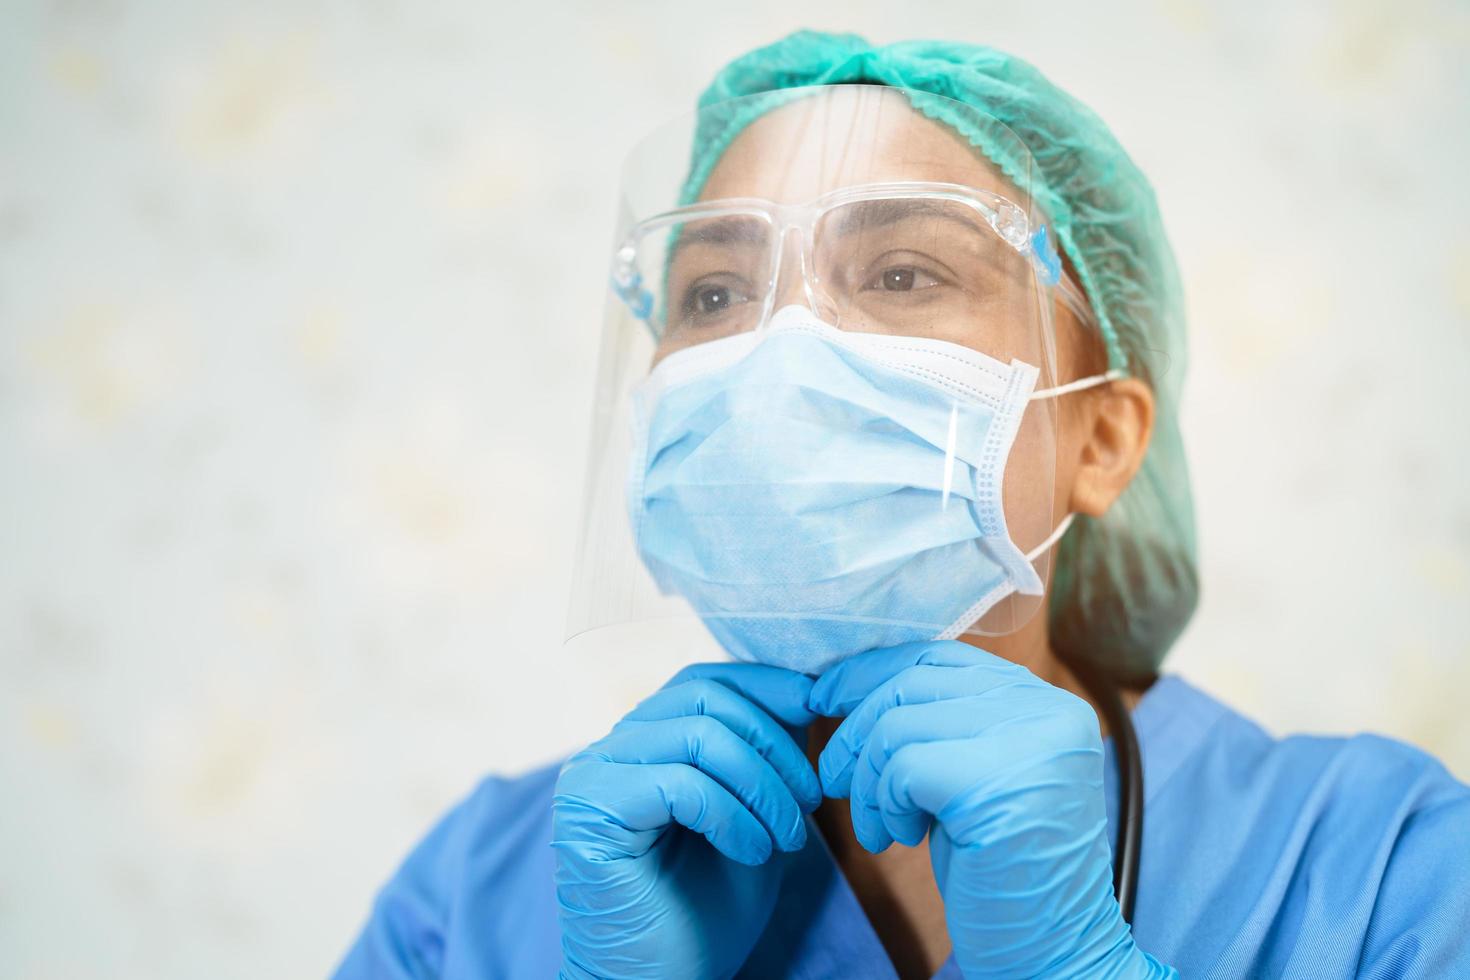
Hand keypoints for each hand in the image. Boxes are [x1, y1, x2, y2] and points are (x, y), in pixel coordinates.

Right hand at [553, 662, 820, 979]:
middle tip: (811, 800)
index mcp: (643, 742)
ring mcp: (593, 775)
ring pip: (698, 736)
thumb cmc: (704, 912)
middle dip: (774, 743)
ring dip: (762, 786)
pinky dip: (730, 815)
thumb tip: (804, 691)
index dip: (765, 685)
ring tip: (787, 839)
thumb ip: (765, 757)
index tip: (818, 707)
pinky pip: (679, 783)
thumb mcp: (753, 816)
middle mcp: (609, 748)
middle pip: (704, 698)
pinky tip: (751, 852)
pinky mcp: (590, 810)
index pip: (704, 681)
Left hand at [809, 641, 1173, 978]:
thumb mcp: (973, 777)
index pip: (941, 656)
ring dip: (868, 780)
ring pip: (898, 723)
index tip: (824, 697)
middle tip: (833, 779)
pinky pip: (900, 765)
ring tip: (879, 826)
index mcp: (1049, 704)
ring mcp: (1030, 743)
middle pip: (913, 681)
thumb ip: (943, 724)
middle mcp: (1050, 712)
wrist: (1052, 956)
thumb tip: (850, 683)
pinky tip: (900, 839)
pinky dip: (882, 803)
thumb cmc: (1002, 872)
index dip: (872, 672)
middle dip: (855, 728)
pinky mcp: (997, 783)